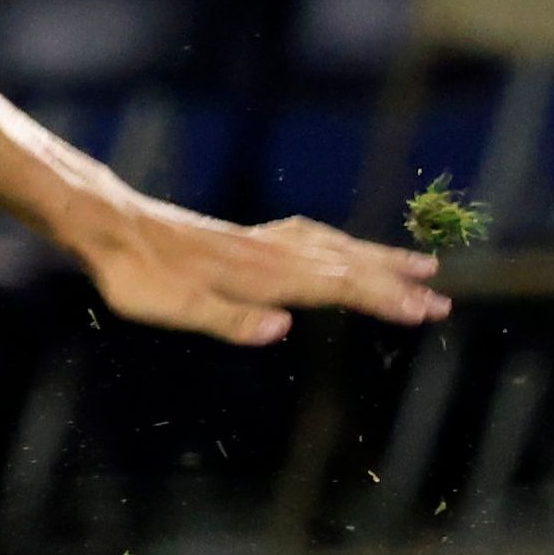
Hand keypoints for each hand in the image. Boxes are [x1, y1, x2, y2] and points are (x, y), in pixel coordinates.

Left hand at [66, 195, 444, 347]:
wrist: (109, 226)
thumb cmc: (137, 276)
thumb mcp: (171, 307)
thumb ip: (226, 319)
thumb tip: (281, 328)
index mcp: (260, 276)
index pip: (335, 288)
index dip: (382, 299)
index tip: (427, 310)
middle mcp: (269, 253)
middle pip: (346, 266)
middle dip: (397, 284)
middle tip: (444, 301)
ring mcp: (261, 241)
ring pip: (334, 247)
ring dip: (379, 258)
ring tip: (423, 265)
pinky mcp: (247, 237)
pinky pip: (311, 236)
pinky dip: (341, 242)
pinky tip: (344, 246)